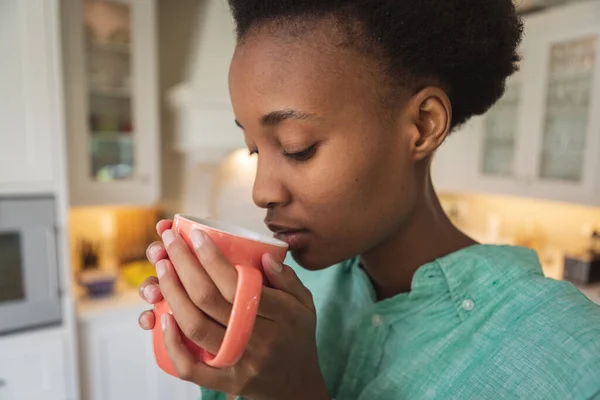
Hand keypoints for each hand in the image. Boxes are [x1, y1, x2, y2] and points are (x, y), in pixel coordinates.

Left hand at [139, 220, 328, 399]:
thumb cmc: (297, 336)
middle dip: (183, 264)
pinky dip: (173, 344)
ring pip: (197, 326)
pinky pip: (192, 368)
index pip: (239, 282)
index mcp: (281, 314)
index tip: (195, 235)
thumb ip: (287, 279)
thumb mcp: (304, 304)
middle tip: (169, 242)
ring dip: (172, 294)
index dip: (212, 258)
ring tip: (161, 268)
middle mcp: (259, 338)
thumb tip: (264, 256)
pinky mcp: (227, 381)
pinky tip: (160, 318)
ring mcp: (241, 361)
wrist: (297, 386)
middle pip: (210, 299)